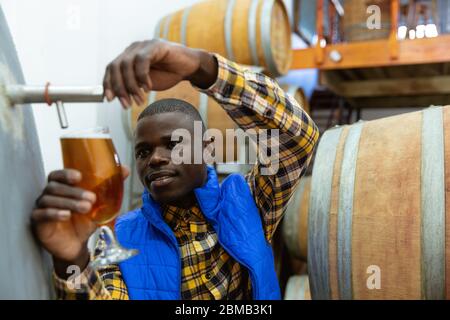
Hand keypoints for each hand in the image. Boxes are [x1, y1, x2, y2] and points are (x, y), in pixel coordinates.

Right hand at [31, 166, 129, 278]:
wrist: (76, 245)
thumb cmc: (85, 220)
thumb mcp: (99, 204)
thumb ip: (110, 187)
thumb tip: (126, 169)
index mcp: (62, 187)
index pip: (57, 175)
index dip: (66, 174)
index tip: (79, 177)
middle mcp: (49, 195)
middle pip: (54, 187)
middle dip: (74, 192)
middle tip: (91, 199)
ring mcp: (41, 208)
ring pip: (49, 199)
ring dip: (68, 202)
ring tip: (86, 208)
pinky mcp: (38, 222)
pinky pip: (41, 214)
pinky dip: (53, 213)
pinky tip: (66, 215)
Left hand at [103, 39, 217, 107]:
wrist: (189, 67)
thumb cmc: (167, 75)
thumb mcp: (145, 84)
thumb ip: (131, 86)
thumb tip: (117, 97)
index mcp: (128, 57)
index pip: (110, 69)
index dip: (108, 84)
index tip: (109, 100)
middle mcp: (132, 49)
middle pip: (115, 67)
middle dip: (119, 88)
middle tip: (126, 104)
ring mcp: (143, 45)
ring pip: (127, 64)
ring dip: (131, 86)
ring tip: (140, 100)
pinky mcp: (155, 45)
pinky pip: (142, 60)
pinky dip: (142, 76)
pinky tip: (148, 88)